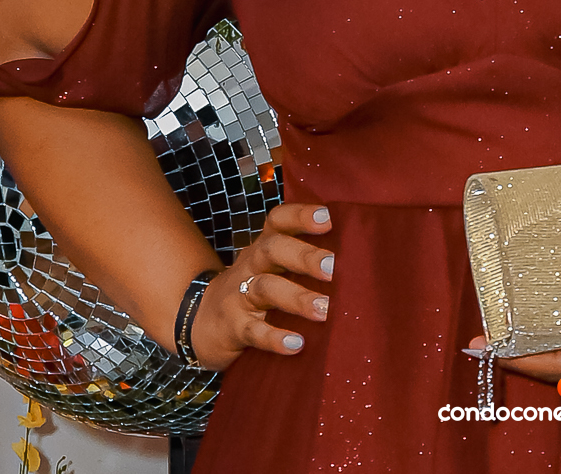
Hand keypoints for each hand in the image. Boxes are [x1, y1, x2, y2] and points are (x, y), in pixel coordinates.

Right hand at [189, 201, 335, 369]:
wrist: (199, 321)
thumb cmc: (252, 290)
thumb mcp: (270, 268)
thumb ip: (303, 260)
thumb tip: (362, 260)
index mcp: (265, 247)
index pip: (278, 220)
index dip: (300, 216)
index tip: (328, 218)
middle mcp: (251, 265)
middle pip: (274, 249)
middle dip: (305, 256)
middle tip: (335, 267)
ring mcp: (239, 296)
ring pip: (265, 288)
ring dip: (296, 297)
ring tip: (324, 309)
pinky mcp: (233, 327)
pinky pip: (253, 331)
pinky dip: (275, 338)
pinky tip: (297, 345)